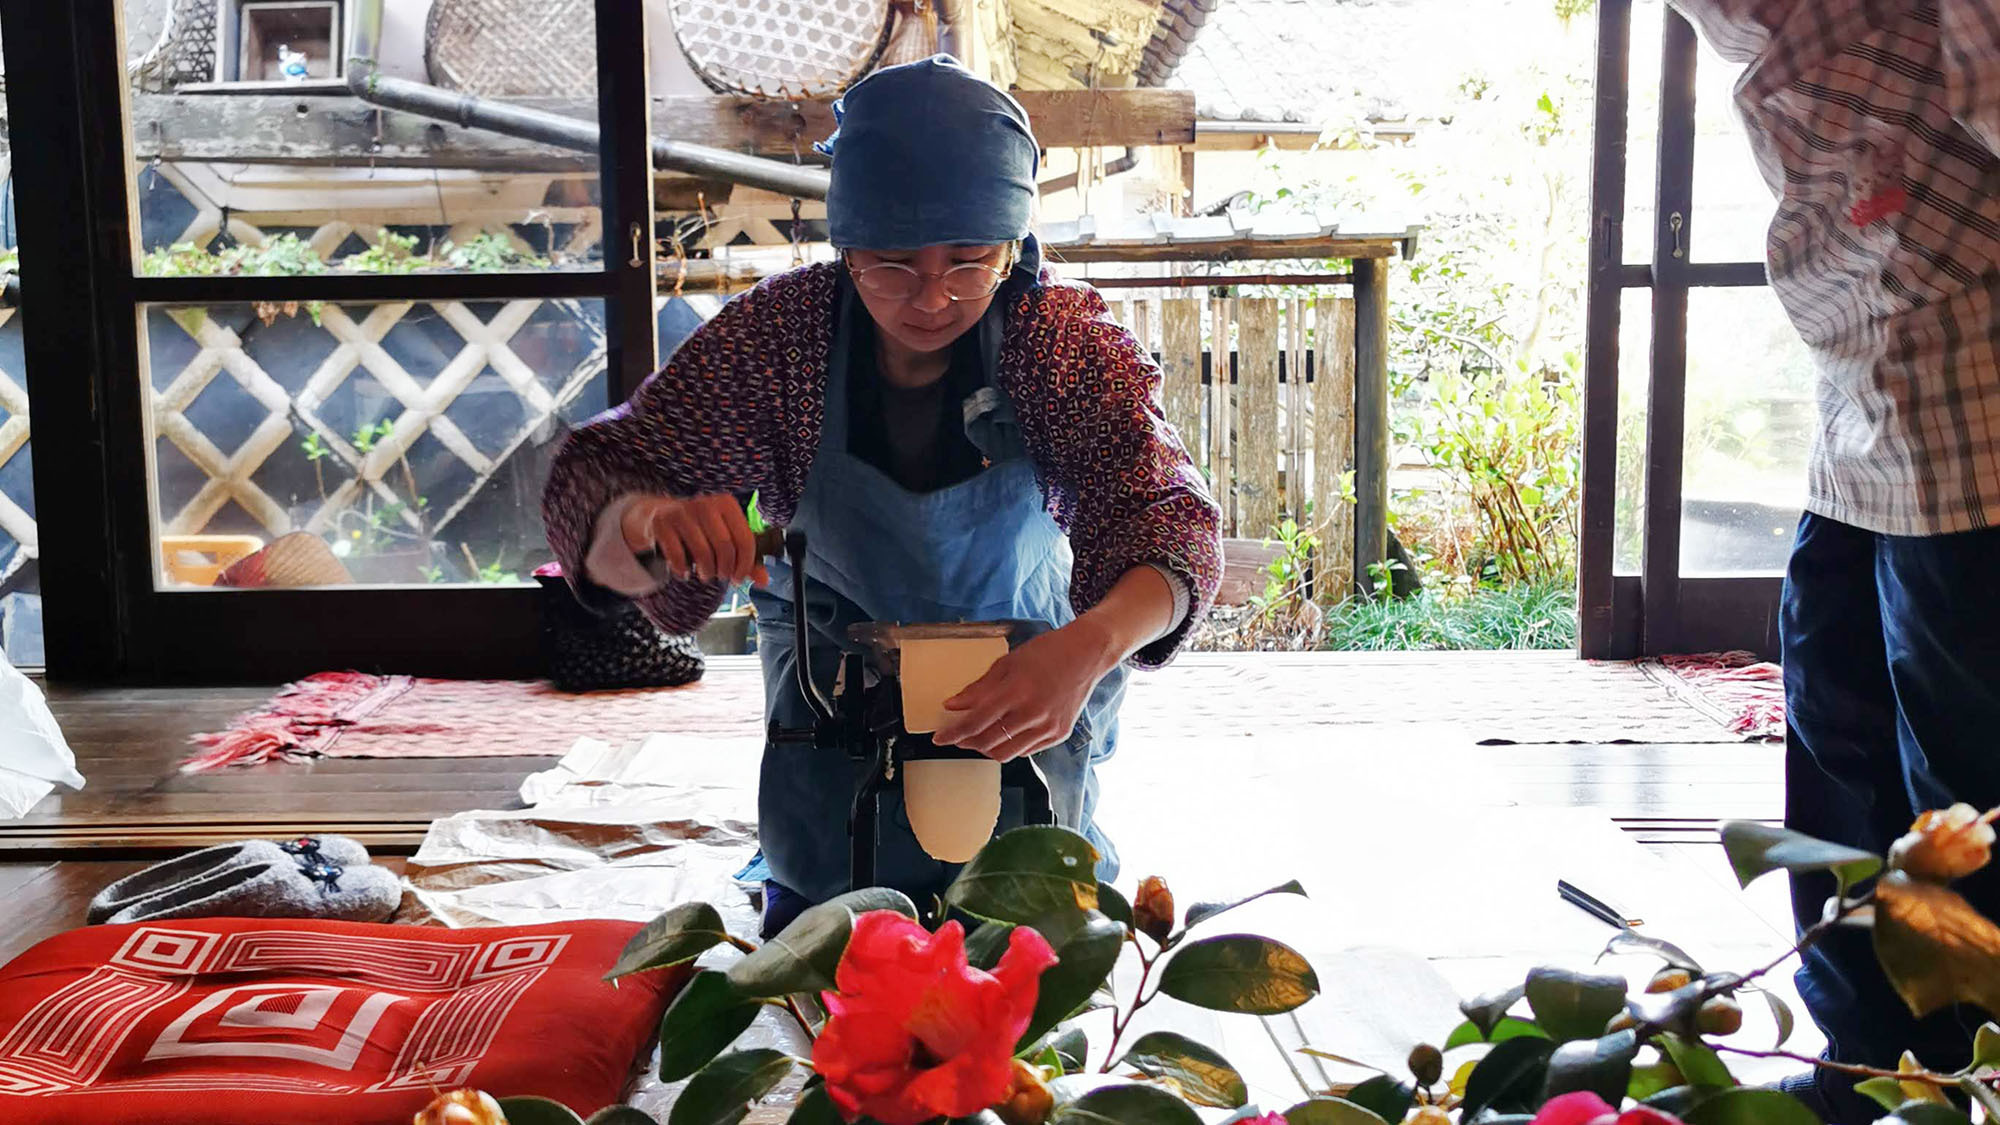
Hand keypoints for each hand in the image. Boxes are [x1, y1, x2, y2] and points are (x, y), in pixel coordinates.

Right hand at [620, 493, 767, 586]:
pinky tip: (685, 572)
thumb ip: (745, 559)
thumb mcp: (724, 538)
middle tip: (721, 576)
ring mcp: (682, 512)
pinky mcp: (662, 523)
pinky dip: (683, 570)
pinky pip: (678, 555)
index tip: (739, 578)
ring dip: (706, 572)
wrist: (659, 515)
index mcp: (726, 504)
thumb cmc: (700, 529)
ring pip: (703, 552)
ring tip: (706, 574)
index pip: (745, 539)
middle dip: (725, 569)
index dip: (745, 564)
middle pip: (725, 546)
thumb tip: (764, 580)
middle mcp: (706, 504)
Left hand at [932, 622, 1117, 761]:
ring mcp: (1048, 727)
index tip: (939, 738)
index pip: (976, 722)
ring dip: (985, 748)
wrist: (1086, 654)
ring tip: (977, 737)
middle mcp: (1033, 713)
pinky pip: (1025, 750)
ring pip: (1006, 753)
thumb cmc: (1045, 652)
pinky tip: (1002, 734)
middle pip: (988, 741)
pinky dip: (1008, 746)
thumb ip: (979, 688)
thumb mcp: (1007, 663)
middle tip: (956, 736)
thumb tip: (952, 705)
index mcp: (1017, 691)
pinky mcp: (1059, 734)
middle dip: (966, 742)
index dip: (954, 733)